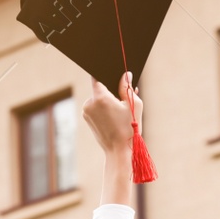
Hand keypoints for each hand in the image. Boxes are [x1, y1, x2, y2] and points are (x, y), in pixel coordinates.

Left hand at [82, 72, 141, 206]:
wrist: (119, 151)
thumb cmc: (129, 128)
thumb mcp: (133, 105)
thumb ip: (127, 87)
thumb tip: (126, 74)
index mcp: (100, 97)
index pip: (97, 76)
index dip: (104, 71)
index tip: (108, 67)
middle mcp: (89, 102)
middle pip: (100, 88)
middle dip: (111, 90)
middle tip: (123, 98)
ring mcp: (86, 111)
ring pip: (97, 98)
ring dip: (107, 100)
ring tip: (120, 111)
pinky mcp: (86, 118)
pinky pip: (95, 107)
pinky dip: (103, 108)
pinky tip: (113, 117)